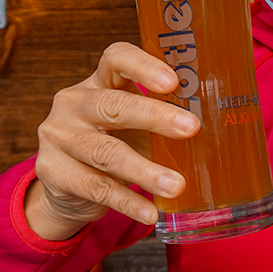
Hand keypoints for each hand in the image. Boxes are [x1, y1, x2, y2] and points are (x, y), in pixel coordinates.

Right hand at [27, 42, 200, 239]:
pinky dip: (128, 201)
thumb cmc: (117, 142)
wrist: (69, 186)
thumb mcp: (136, 124)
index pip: (116, 58)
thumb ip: (165, 120)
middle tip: (191, 129)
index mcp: (99, 81)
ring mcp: (59, 137)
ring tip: (177, 185)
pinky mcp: (52, 172)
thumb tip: (220, 130)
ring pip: (106, 152)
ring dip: (145, 171)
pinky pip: (96, 188)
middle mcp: (74, 102)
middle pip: (113, 105)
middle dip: (155, 116)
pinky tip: (152, 212)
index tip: (173, 81)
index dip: (143, 66)